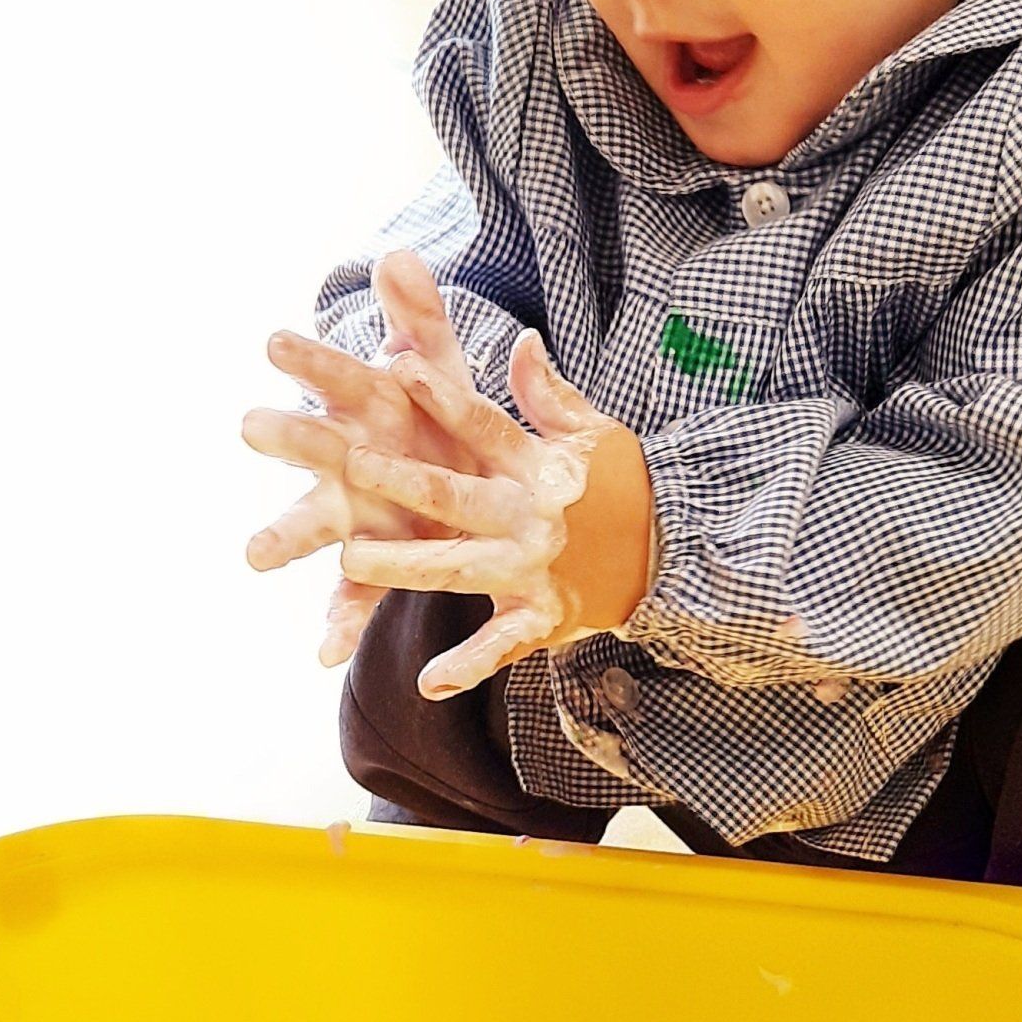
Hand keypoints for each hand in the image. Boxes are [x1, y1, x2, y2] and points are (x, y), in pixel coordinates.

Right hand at [243, 252, 479, 667]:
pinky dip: (339, 624)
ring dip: (285, 538)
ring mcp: (354, 516)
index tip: (277, 340)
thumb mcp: (440, 368)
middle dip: (287, 436)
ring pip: (313, 526)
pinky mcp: (373, 565)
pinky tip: (324, 653)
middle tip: (251, 423)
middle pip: (313, 447)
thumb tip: (397, 255)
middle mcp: (346, 462)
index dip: (310, 360)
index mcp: (366, 409)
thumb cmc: (436, 417)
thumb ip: (419, 318)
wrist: (460, 482)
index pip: (336, 377)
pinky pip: (354, 597)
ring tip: (255, 554)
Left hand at [340, 331, 653, 699]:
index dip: (445, 397)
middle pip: (458, 497)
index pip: (485, 426)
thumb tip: (523, 340)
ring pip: (459, 568)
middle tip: (356, 463)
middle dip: (406, 481)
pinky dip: (469, 665)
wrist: (670, 555)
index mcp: (538, 467)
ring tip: (352, 559)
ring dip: (406, 566)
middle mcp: (530, 518)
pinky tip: (431, 681)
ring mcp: (534, 570)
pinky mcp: (543, 617)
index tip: (401, 368)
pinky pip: (501, 644)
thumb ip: (549, 394)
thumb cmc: (621, 487)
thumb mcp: (594, 434)